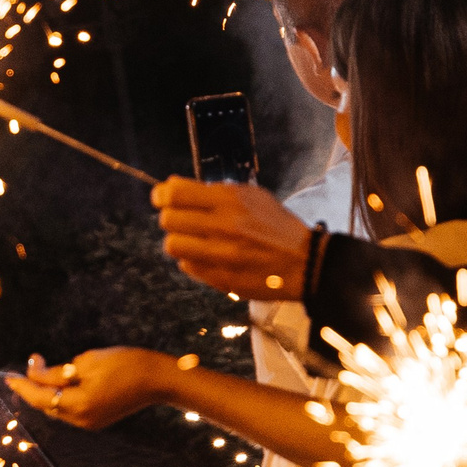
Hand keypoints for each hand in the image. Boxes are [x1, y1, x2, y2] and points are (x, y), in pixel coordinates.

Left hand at [8, 349, 171, 429]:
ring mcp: (90, 423)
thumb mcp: (86, 363)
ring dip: (47, 392)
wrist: (156, 379)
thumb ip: (56, 373)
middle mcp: (81, 420)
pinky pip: (71, 410)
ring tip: (41, 372)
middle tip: (26, 367)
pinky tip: (60, 384)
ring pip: (58, 408)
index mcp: (77, 405)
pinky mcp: (98, 420)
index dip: (22, 385)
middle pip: (46, 405)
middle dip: (33, 388)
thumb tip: (36, 374)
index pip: (39, 397)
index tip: (9, 375)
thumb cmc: (124, 364)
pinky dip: (62, 397)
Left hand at [154, 176, 311, 297]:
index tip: (161, 197)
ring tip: (192, 240)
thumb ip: (214, 191)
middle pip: (168, 220)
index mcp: (231, 200)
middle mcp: (223, 225)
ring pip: (173, 245)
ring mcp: (221, 254)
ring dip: (179, 241)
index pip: (175, 193)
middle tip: (183, 221)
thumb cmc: (276, 225)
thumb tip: (173, 188)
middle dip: (171, 218)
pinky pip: (187, 266)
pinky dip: (192, 261)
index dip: (161, 195)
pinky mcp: (220, 278)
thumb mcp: (252, 196)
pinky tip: (207, 257)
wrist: (304, 262)